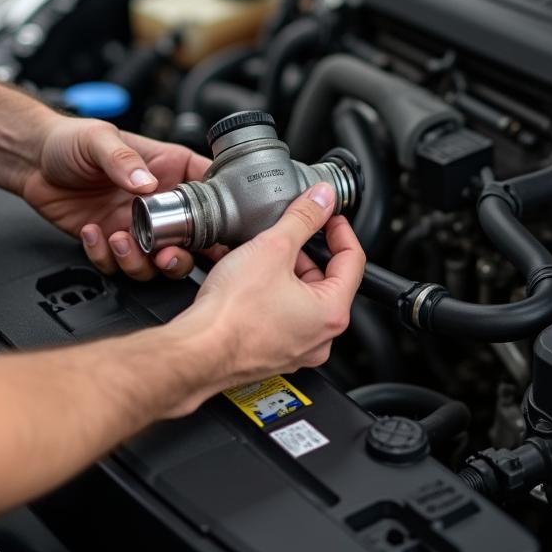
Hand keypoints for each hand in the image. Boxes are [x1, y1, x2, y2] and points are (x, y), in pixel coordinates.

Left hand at [18, 116, 210, 277]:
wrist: (33, 160)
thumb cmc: (71, 140)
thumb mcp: (99, 139)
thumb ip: (123, 161)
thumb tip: (147, 183)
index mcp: (169, 169)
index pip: (209, 191)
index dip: (219, 213)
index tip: (213, 229)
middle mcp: (158, 202)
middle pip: (191, 241)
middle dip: (182, 255)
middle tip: (166, 255)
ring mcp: (136, 225)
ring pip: (156, 263)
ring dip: (140, 262)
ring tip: (120, 240)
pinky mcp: (110, 242)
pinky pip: (117, 266)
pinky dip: (105, 258)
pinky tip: (91, 234)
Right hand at [173, 182, 366, 392]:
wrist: (198, 351)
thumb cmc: (232, 314)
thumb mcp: (273, 248)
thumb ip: (303, 218)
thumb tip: (322, 199)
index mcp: (332, 312)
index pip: (353, 259)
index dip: (339, 230)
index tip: (327, 215)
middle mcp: (319, 337)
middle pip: (324, 279)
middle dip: (303, 251)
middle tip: (283, 234)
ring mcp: (295, 348)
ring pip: (298, 297)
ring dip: (281, 270)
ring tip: (257, 254)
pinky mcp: (270, 352)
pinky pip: (278, 314)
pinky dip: (266, 292)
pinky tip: (245, 277)